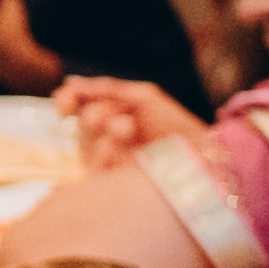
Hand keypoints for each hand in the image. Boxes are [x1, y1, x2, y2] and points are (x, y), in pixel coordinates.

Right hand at [55, 74, 209, 172]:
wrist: (202, 155)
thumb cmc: (176, 126)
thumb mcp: (142, 98)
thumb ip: (106, 89)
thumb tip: (70, 83)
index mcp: (111, 118)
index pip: (77, 108)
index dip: (67, 101)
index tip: (66, 99)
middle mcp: (105, 141)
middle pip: (81, 123)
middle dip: (94, 114)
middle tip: (119, 114)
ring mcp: (107, 163)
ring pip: (85, 143)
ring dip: (103, 129)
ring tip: (128, 126)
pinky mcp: (111, 184)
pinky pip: (93, 165)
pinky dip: (104, 150)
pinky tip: (118, 146)